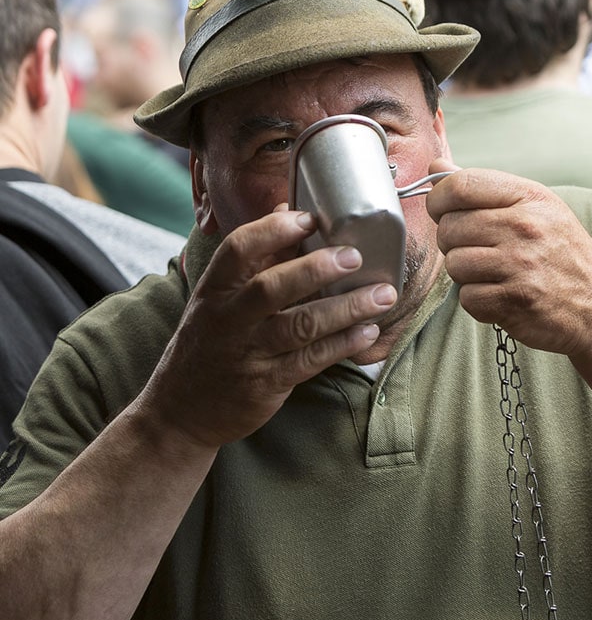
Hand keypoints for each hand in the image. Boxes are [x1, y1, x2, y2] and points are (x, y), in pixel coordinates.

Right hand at [138, 208, 396, 447]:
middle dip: (316, 269)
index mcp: (214, 290)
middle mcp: (228, 319)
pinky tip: (368, 331)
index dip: (273, 230)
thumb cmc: (208, 343)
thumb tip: (288, 208)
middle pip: (272, 287)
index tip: (308, 218)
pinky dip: (342, 344)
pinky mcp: (266, 384)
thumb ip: (255, 258)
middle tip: (354, 256)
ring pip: (300, 326)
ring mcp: (247, 352)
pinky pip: (310, 360)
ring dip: (345, 309)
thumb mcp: (217, 298)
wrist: (180, 411)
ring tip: (382, 294)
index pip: (238, 250)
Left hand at [426, 159, 591, 355]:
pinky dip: (478, 301)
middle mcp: (525, 227)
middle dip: (452, 242)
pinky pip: (466, 297)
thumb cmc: (563, 256)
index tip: (442, 210)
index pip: (460, 185)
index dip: (438, 199)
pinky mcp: (514, 301)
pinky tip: (501, 296)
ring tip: (493, 274)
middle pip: (450, 227)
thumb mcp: (536, 209)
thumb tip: (435, 168)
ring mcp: (520, 265)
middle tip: (477, 250)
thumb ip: (483, 188)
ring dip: (466, 274)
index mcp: (529, 197)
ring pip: (454, 264)